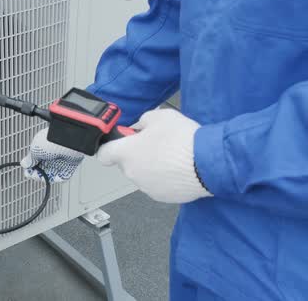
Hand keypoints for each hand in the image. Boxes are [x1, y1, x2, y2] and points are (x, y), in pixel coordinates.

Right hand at [20, 128, 84, 182]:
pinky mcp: (69, 167)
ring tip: (42, 177)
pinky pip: (63, 177)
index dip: (30, 168)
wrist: (67, 141)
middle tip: (34, 175)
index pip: (35, 162)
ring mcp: (60, 162)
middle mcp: (51, 156)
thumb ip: (30, 159)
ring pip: (51, 175)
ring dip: (45, 178)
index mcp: (43, 150)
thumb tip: (23, 164)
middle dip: (36, 174)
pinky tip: (53, 178)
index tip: (27, 171)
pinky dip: (57, 179)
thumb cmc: (50, 141)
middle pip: (42, 170)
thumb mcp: (35, 149)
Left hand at [96, 109, 211, 202]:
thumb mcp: (160, 116)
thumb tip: (140, 127)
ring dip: (151, 167)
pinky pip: (157, 185)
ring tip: (171, 155)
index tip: (117, 144)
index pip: (103, 154)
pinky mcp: (161, 196)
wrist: (208, 163)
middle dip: (137, 154)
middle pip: (127, 164)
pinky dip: (164, 178)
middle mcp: (132, 173)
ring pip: (143, 175)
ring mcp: (146, 187)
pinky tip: (178, 168)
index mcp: (126, 153)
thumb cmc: (184, 140)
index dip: (109, 148)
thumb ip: (143, 121)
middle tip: (154, 144)